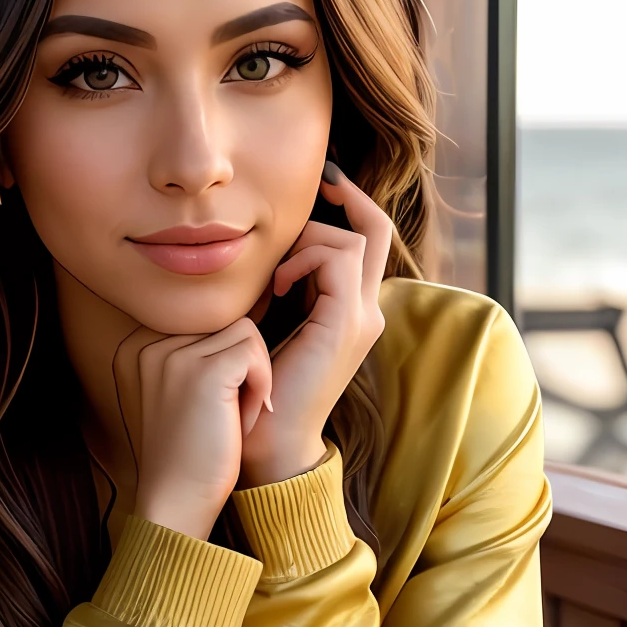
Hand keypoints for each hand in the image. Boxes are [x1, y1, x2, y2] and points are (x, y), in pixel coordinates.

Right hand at [129, 319, 271, 539]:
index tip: (213, 404)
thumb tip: (243, 317)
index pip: (206, 321)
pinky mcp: (205, 373)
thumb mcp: (179, 393)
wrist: (176, 501)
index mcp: (139, 346)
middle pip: (227, 322)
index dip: (226, 359)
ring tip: (233, 415)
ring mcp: (175, 356)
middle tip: (228, 413)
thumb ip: (194, 353)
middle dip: (241, 366)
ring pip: (247, 332)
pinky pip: (255, 353)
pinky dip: (261, 386)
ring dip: (254, 375)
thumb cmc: (187, 452)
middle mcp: (150, 344)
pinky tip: (243, 420)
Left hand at [239, 162, 391, 486]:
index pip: (365, 238)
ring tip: (275, 272)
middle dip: (345, 196)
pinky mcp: (348, 324)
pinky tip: (276, 285)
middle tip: (314, 181)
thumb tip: (250, 247)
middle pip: (376, 228)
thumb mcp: (264, 323)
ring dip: (308, 239)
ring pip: (355, 238)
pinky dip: (305, 258)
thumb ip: (273, 287)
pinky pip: (339, 259)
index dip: (345, 204)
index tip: (312, 187)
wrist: (265, 444)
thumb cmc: (253, 387)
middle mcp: (366, 310)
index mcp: (350, 310)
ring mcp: (363, 318)